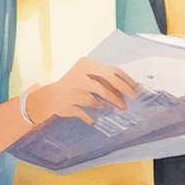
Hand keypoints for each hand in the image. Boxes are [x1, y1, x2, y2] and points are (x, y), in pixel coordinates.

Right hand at [26, 58, 143, 125]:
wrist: (46, 99)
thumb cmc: (73, 87)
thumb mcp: (87, 77)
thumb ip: (104, 80)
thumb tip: (130, 88)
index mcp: (86, 64)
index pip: (112, 70)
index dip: (127, 80)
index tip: (138, 88)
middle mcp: (79, 75)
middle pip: (106, 82)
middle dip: (122, 92)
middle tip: (132, 100)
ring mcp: (72, 90)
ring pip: (96, 98)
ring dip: (110, 103)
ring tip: (119, 108)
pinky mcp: (66, 104)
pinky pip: (83, 112)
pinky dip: (91, 117)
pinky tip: (95, 120)